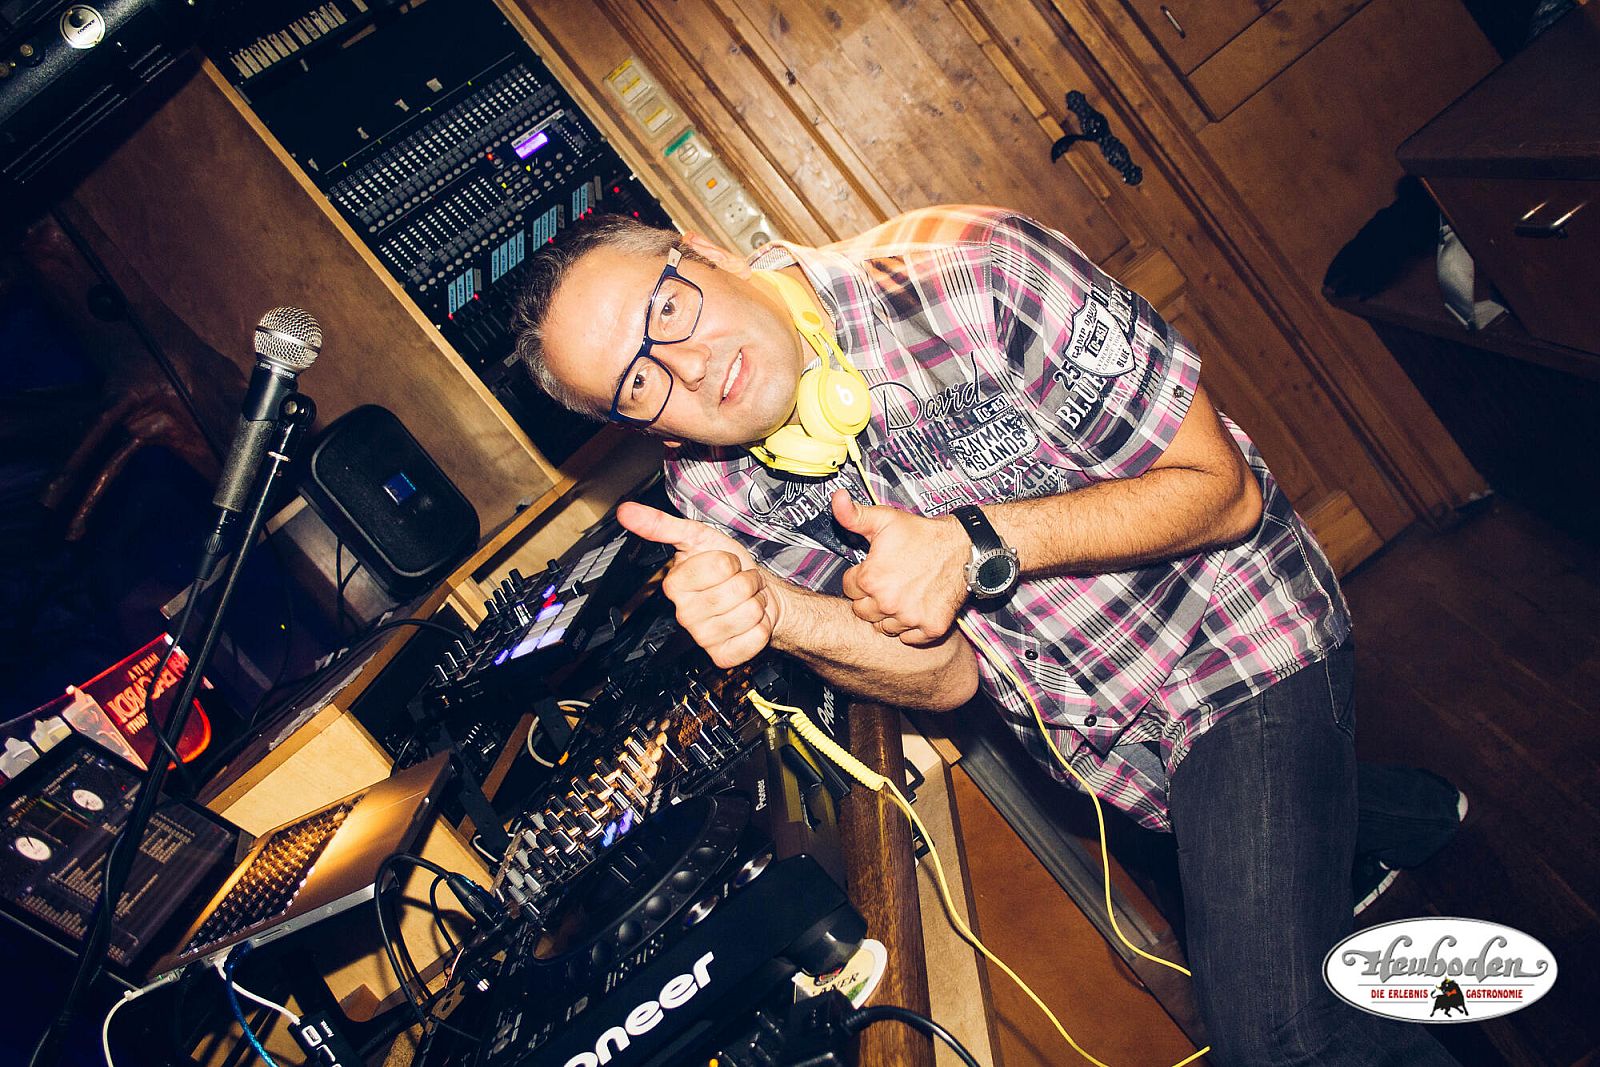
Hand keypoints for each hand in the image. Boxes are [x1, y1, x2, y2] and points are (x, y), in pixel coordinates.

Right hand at [616, 502, 778, 667]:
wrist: (754, 595)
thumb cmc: (727, 568)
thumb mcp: (698, 538)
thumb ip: (662, 525)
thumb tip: (627, 512)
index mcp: (675, 585)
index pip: (719, 565)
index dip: (731, 561)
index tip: (724, 564)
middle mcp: (685, 614)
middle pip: (736, 589)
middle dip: (747, 581)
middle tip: (737, 582)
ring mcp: (703, 637)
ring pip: (748, 612)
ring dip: (755, 602)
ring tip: (743, 599)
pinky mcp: (723, 655)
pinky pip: (755, 636)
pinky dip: (761, 626)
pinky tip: (747, 623)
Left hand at [832, 490, 969, 644]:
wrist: (963, 547)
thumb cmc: (922, 534)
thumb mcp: (885, 519)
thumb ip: (853, 514)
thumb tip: (836, 498)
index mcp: (871, 579)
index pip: (849, 588)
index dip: (861, 576)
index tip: (876, 568)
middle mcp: (888, 602)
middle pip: (862, 612)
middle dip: (871, 598)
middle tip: (889, 582)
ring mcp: (910, 618)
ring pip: (884, 628)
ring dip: (889, 615)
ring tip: (903, 593)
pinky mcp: (930, 628)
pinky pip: (909, 639)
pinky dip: (911, 628)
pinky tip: (916, 607)